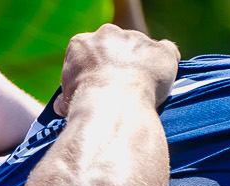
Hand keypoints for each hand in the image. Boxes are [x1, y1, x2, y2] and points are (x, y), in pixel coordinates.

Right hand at [54, 26, 179, 117]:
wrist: (111, 107)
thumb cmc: (84, 106)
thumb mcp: (66, 102)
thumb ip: (68, 95)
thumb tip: (62, 105)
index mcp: (81, 43)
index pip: (85, 51)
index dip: (89, 68)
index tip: (91, 83)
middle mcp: (108, 33)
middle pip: (113, 44)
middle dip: (115, 60)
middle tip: (114, 86)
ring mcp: (137, 39)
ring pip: (140, 48)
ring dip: (139, 63)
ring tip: (136, 90)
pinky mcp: (162, 50)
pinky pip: (166, 52)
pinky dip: (164, 64)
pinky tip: (158, 80)